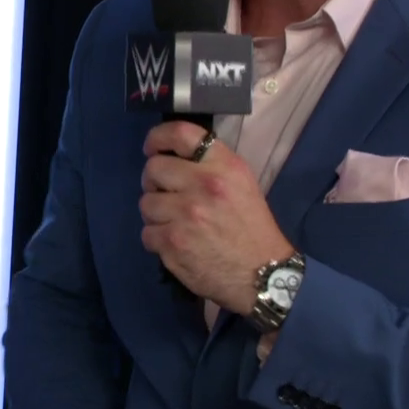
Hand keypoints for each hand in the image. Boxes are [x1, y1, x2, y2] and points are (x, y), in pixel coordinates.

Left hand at [140, 122, 292, 313]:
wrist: (262, 274)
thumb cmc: (252, 229)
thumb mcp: (242, 185)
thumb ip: (210, 167)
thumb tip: (173, 158)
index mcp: (224, 166)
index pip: (180, 133)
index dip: (158, 138)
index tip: (152, 149)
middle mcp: (203, 184)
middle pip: (153, 168)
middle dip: (154, 182)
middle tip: (166, 194)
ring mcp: (185, 214)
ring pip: (146, 203)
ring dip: (156, 214)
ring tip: (175, 223)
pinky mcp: (172, 242)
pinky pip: (147, 233)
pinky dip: (157, 240)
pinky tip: (176, 244)